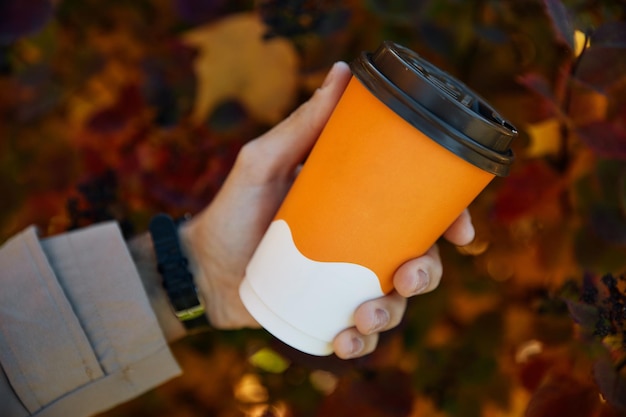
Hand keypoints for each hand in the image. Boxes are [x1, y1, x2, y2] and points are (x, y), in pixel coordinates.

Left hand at [180, 61, 473, 358]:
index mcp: (358, 210)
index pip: (418, 216)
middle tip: (406, 278)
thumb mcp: (266, 161)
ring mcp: (344, 284)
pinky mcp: (326, 315)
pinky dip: (359, 344)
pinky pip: (357, 336)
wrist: (201, 265)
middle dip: (427, 276)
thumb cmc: (233, 208)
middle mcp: (358, 248)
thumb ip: (303, 124)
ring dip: (391, 315)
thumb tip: (344, 72)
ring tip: (362, 317)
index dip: (449, 224)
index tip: (461, 232)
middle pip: (417, 263)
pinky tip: (342, 341)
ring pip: (393, 304)